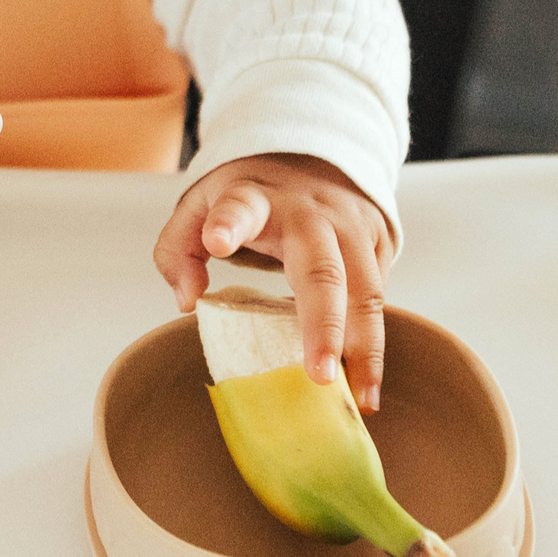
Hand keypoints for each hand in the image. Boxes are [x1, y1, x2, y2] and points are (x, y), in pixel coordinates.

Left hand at [154, 153, 392, 412]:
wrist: (311, 156)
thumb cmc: (246, 198)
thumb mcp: (198, 210)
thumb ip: (177, 252)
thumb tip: (187, 301)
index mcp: (254, 199)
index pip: (238, 208)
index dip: (227, 223)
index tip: (216, 242)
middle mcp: (310, 213)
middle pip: (323, 270)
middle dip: (324, 325)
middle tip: (320, 377)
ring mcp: (352, 227)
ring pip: (367, 291)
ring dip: (365, 348)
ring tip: (360, 400)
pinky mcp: (379, 242)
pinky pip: (379, 299)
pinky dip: (373, 343)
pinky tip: (365, 384)